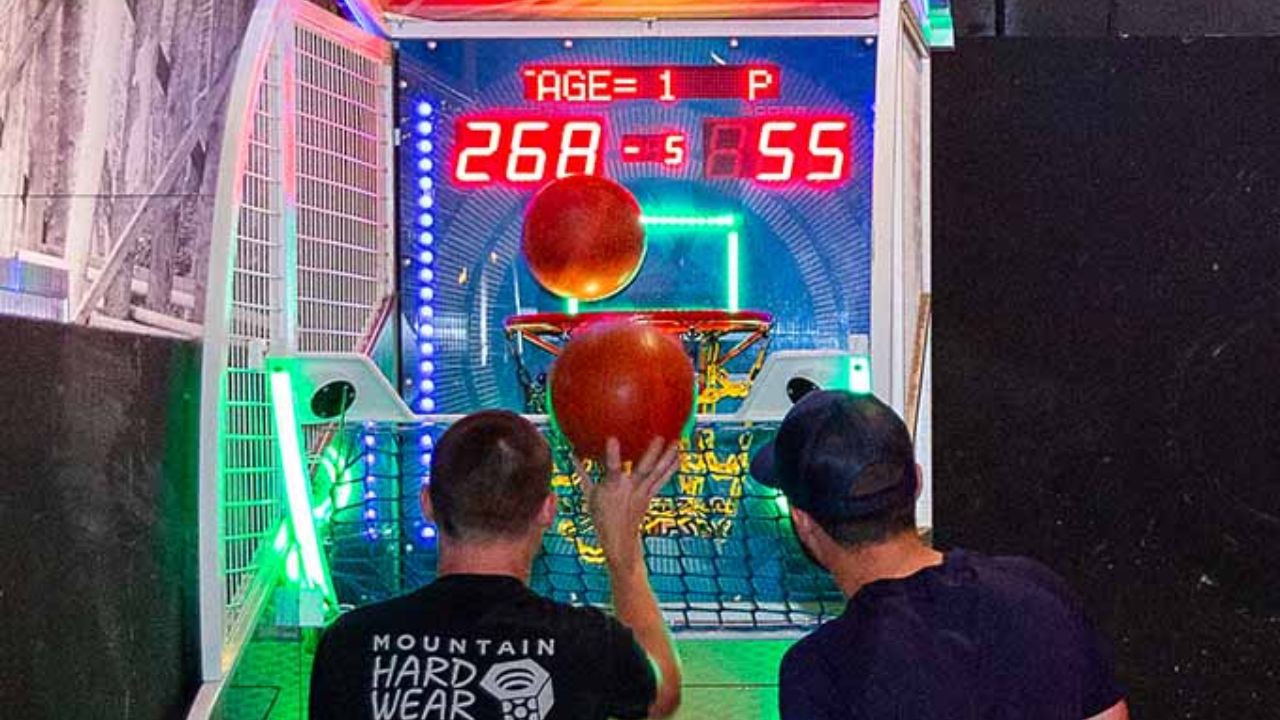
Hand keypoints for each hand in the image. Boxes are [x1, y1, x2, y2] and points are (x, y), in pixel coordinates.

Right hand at [577, 437, 680, 565]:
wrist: (619, 539)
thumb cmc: (601, 516)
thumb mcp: (589, 495)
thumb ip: (582, 474)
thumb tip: (572, 456)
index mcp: (611, 486)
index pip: (611, 468)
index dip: (612, 454)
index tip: (612, 438)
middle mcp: (629, 488)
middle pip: (643, 469)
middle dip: (651, 453)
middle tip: (660, 437)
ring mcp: (642, 493)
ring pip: (656, 473)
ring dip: (667, 458)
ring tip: (677, 443)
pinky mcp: (649, 496)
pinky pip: (661, 481)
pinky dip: (670, 469)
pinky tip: (678, 457)